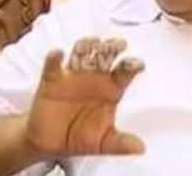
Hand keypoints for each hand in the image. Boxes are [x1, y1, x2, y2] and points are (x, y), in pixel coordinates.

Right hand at [25, 36, 144, 156]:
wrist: (51, 143)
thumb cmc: (81, 137)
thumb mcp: (103, 143)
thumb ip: (120, 143)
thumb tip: (140, 148)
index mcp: (111, 88)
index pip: (125, 72)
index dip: (132, 65)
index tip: (137, 64)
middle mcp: (95, 77)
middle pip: (105, 56)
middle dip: (111, 48)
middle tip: (117, 44)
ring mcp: (73, 76)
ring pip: (81, 55)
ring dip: (86, 47)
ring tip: (92, 43)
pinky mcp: (52, 80)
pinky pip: (53, 67)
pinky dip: (54, 59)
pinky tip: (58, 54)